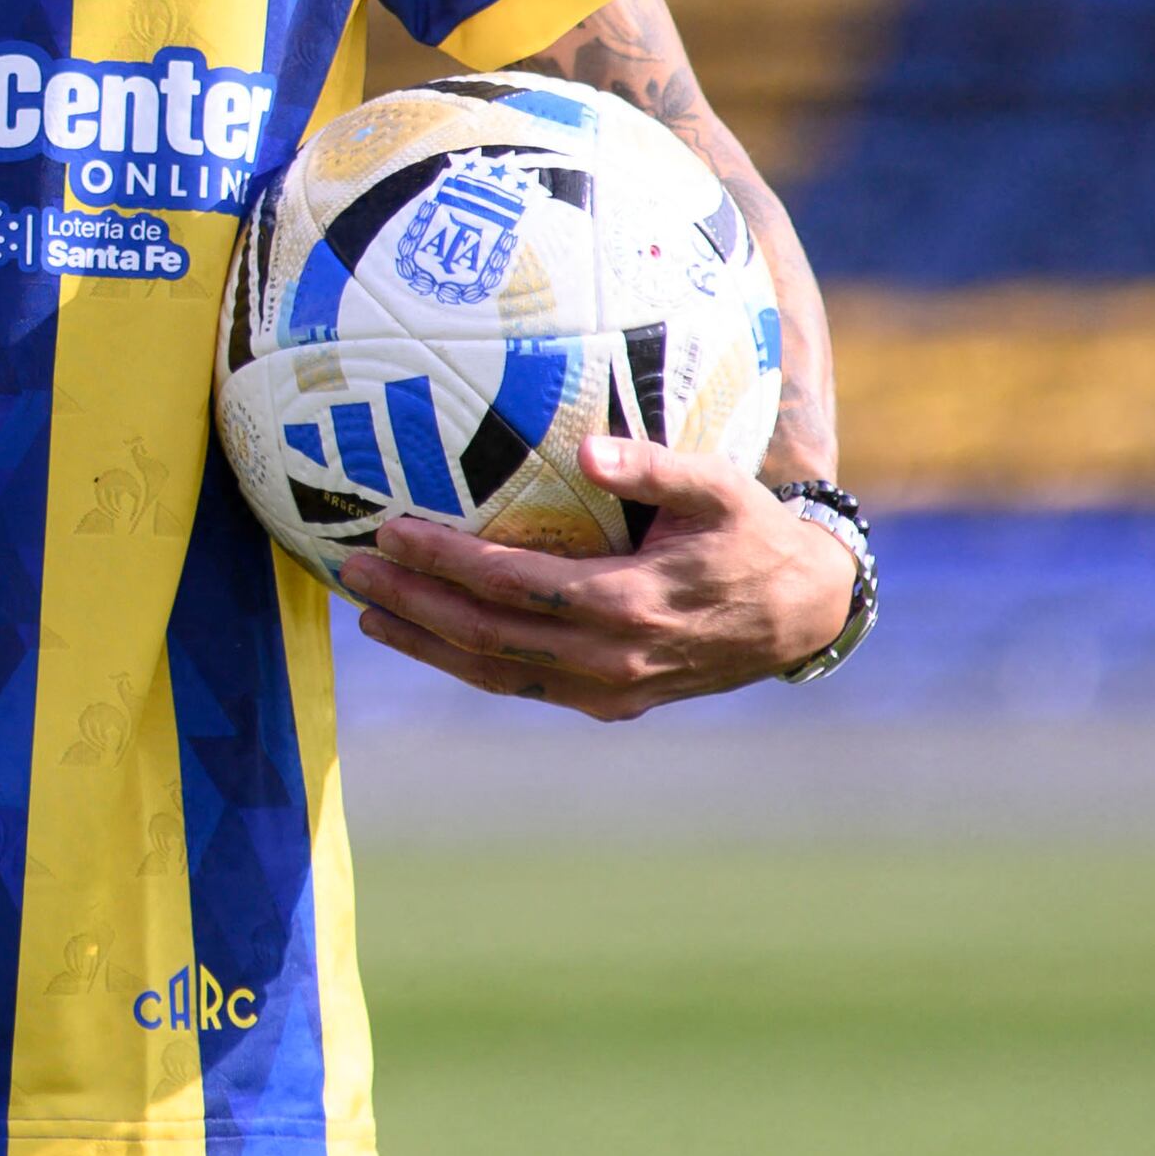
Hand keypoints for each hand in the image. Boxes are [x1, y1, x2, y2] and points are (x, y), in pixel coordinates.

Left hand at [336, 437, 851, 721]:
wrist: (802, 614)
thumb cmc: (752, 535)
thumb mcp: (718, 488)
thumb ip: (653, 466)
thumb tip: (587, 450)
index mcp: (628, 604)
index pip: (510, 584)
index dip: (445, 560)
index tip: (390, 530)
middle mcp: (610, 659)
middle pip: (486, 636)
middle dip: (413, 602)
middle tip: (352, 569)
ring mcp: (608, 691)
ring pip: (495, 674)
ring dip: (426, 643)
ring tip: (368, 611)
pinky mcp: (611, 705)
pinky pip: (522, 685)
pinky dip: (468, 664)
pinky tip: (429, 638)